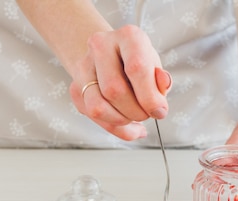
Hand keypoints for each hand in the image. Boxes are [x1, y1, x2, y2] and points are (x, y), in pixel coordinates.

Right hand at [68, 25, 171, 140]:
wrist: (111, 56)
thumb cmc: (137, 61)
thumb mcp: (155, 66)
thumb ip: (161, 81)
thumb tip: (161, 92)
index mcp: (128, 37)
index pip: (136, 68)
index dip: (150, 97)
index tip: (159, 112)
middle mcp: (101, 46)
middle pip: (115, 90)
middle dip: (135, 111)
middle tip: (146, 114)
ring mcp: (84, 67)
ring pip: (98, 107)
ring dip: (121, 121)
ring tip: (134, 117)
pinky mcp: (75, 88)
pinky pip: (92, 116)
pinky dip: (114, 127)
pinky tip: (126, 124)